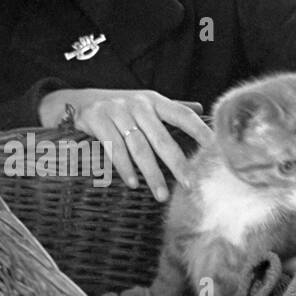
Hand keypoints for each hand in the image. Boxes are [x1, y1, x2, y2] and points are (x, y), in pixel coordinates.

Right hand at [38, 87, 212, 199]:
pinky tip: (133, 183)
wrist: (81, 100)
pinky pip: (114, 148)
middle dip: (177, 164)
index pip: (182, 114)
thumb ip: (171, 109)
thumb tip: (202, 108)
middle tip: (190, 185)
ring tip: (161, 194)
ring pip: (139, 147)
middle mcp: (139, 104)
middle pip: (162, 138)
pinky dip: (124, 167)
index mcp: (155, 100)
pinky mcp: (98, 120)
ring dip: (151, 174)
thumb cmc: (121, 108)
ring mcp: (117, 111)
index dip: (199, 130)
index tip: (214, 148)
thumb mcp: (146, 104)